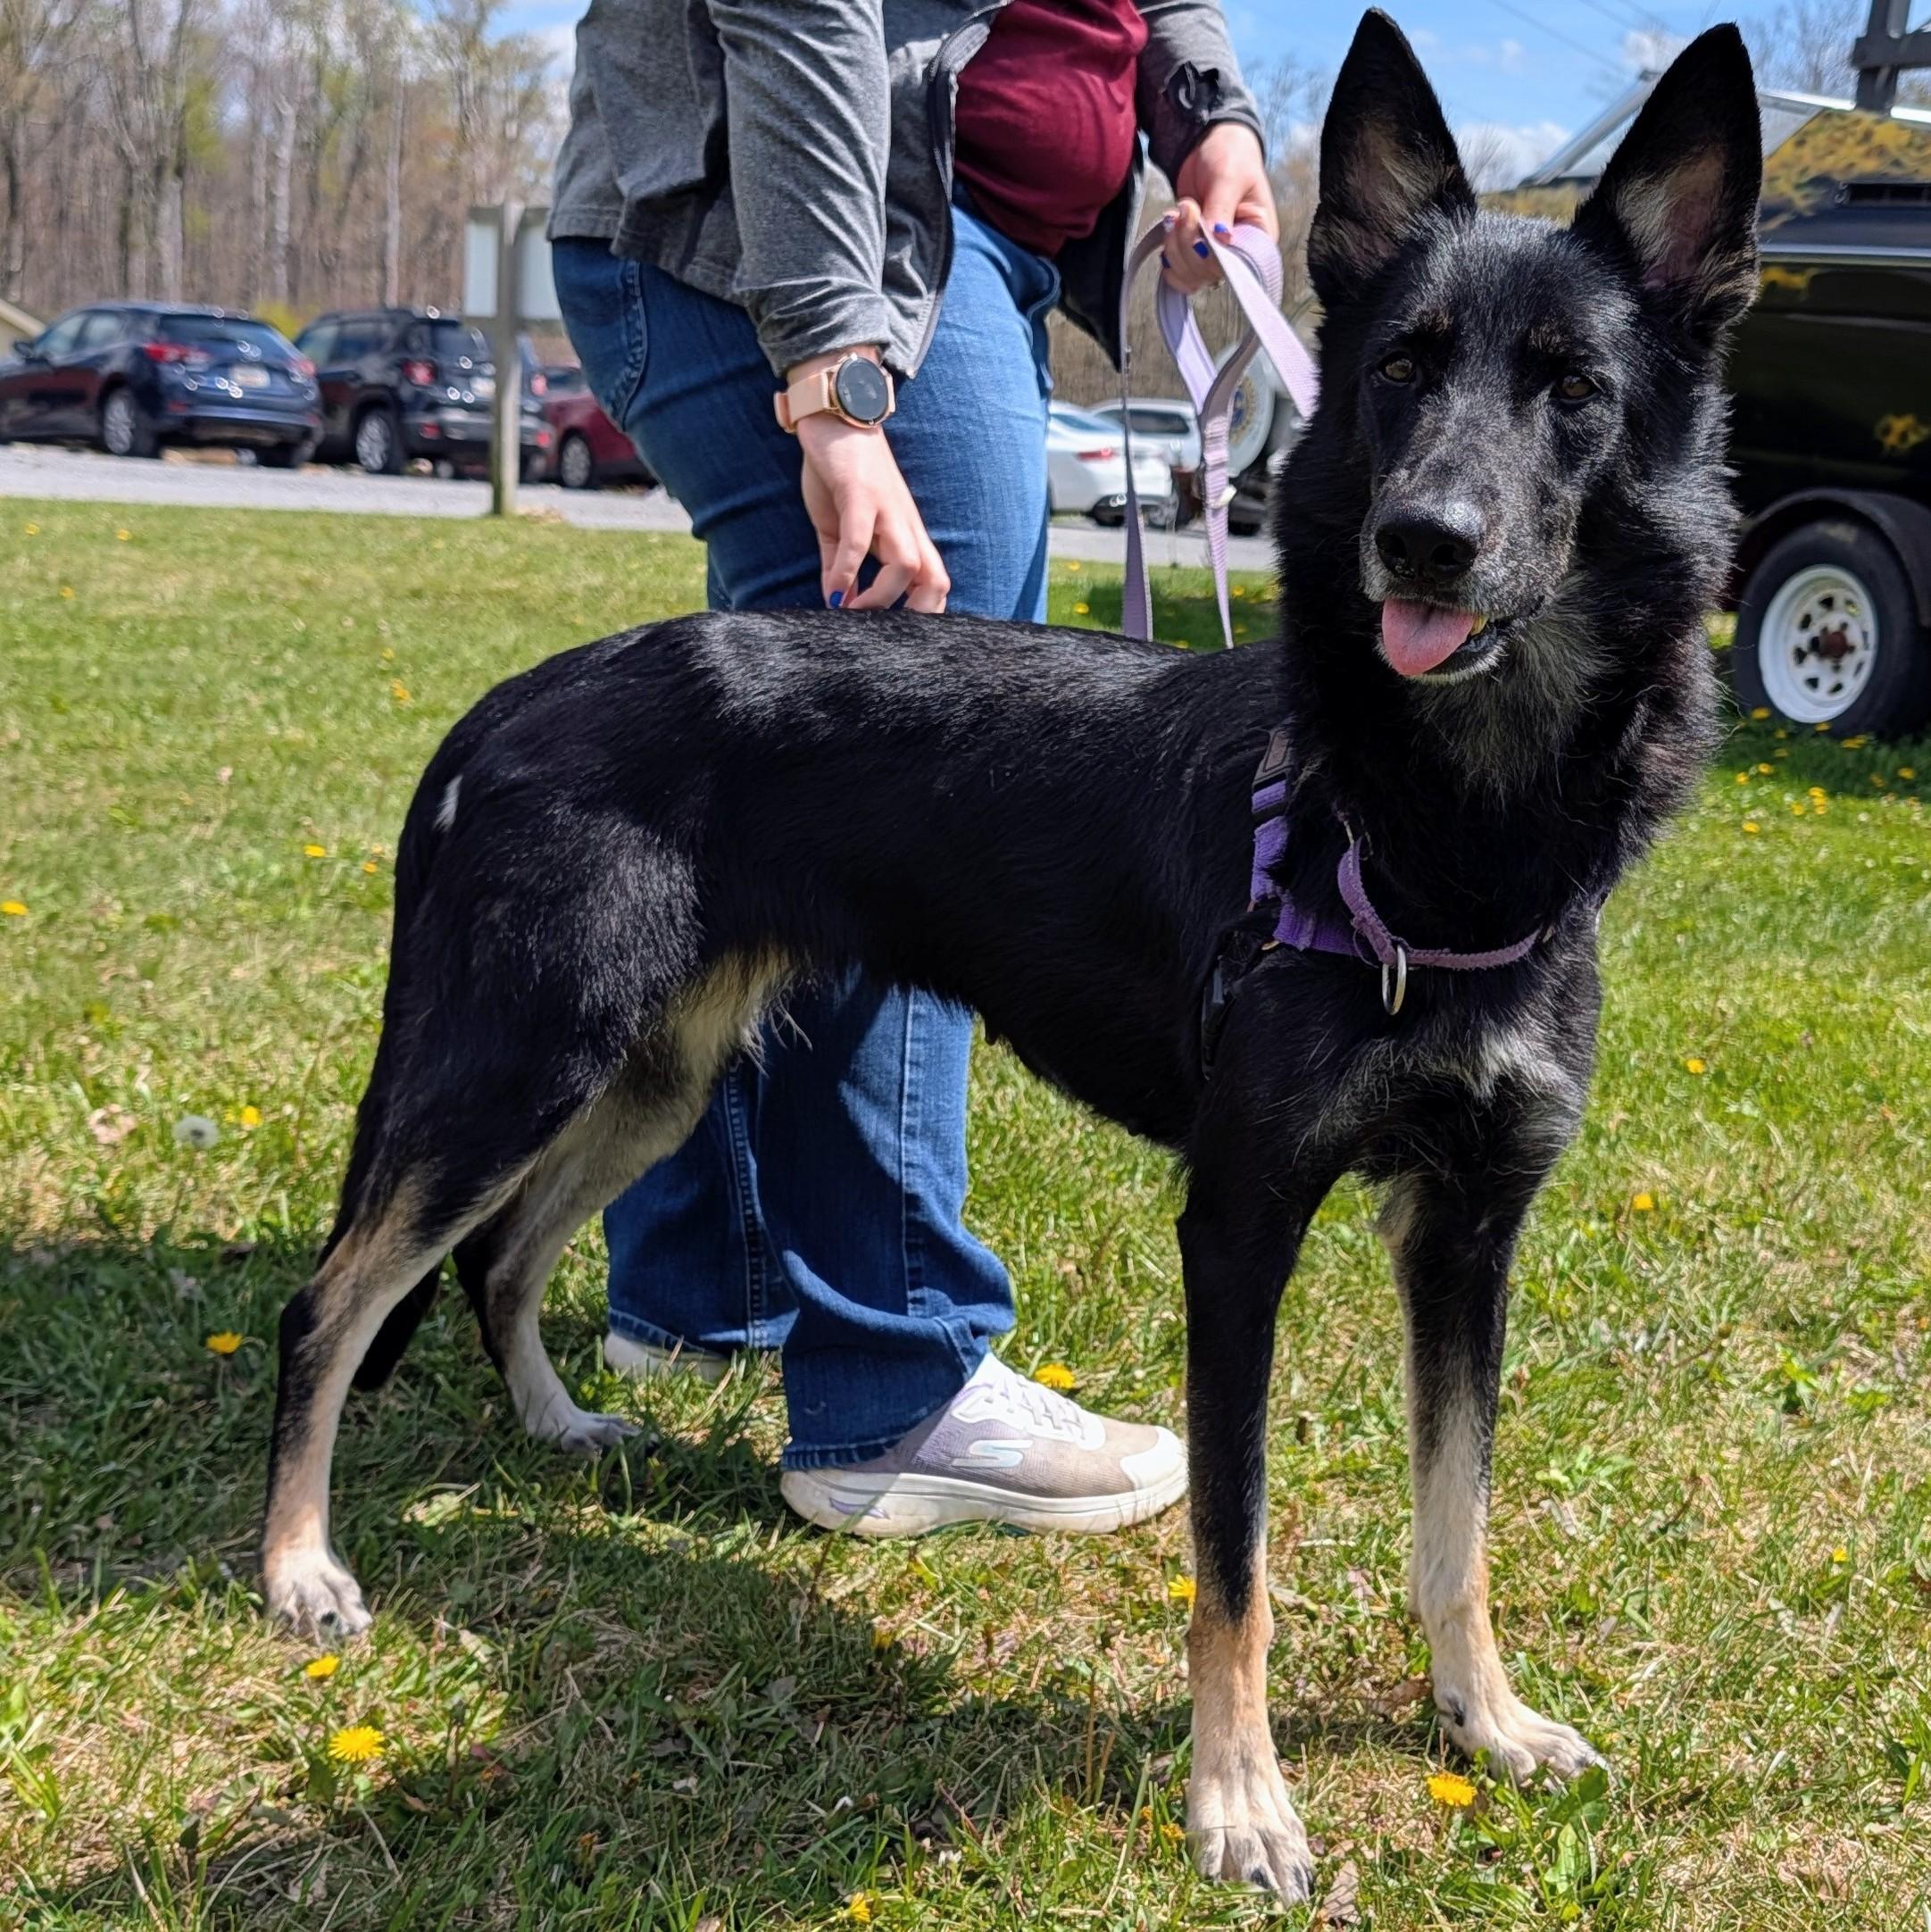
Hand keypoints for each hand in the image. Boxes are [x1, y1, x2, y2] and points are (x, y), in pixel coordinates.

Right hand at [788, 348, 948, 613]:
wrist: (835, 414)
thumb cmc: (840, 472)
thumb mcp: (839, 527)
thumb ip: (839, 564)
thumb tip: (836, 601)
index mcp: (904, 533)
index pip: (934, 582)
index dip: (923, 615)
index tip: (892, 637)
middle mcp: (904, 524)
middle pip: (936, 581)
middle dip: (916, 616)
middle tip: (880, 633)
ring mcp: (887, 509)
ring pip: (907, 565)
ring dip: (880, 598)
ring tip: (850, 610)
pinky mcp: (861, 493)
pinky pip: (861, 539)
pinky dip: (849, 570)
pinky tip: (831, 589)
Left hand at [1163, 123, 1278, 294]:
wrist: (1211, 145)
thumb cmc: (1231, 156)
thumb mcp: (1229, 177)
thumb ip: (1222, 208)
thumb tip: (1218, 240)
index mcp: (1258, 238)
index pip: (1235, 266)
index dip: (1211, 252)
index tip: (1198, 218)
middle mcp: (1238, 253)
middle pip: (1208, 272)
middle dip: (1188, 241)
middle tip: (1186, 206)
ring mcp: (1215, 255)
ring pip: (1190, 274)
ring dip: (1175, 246)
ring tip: (1177, 213)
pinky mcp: (1195, 253)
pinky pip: (1179, 273)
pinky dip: (1169, 255)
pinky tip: (1170, 229)